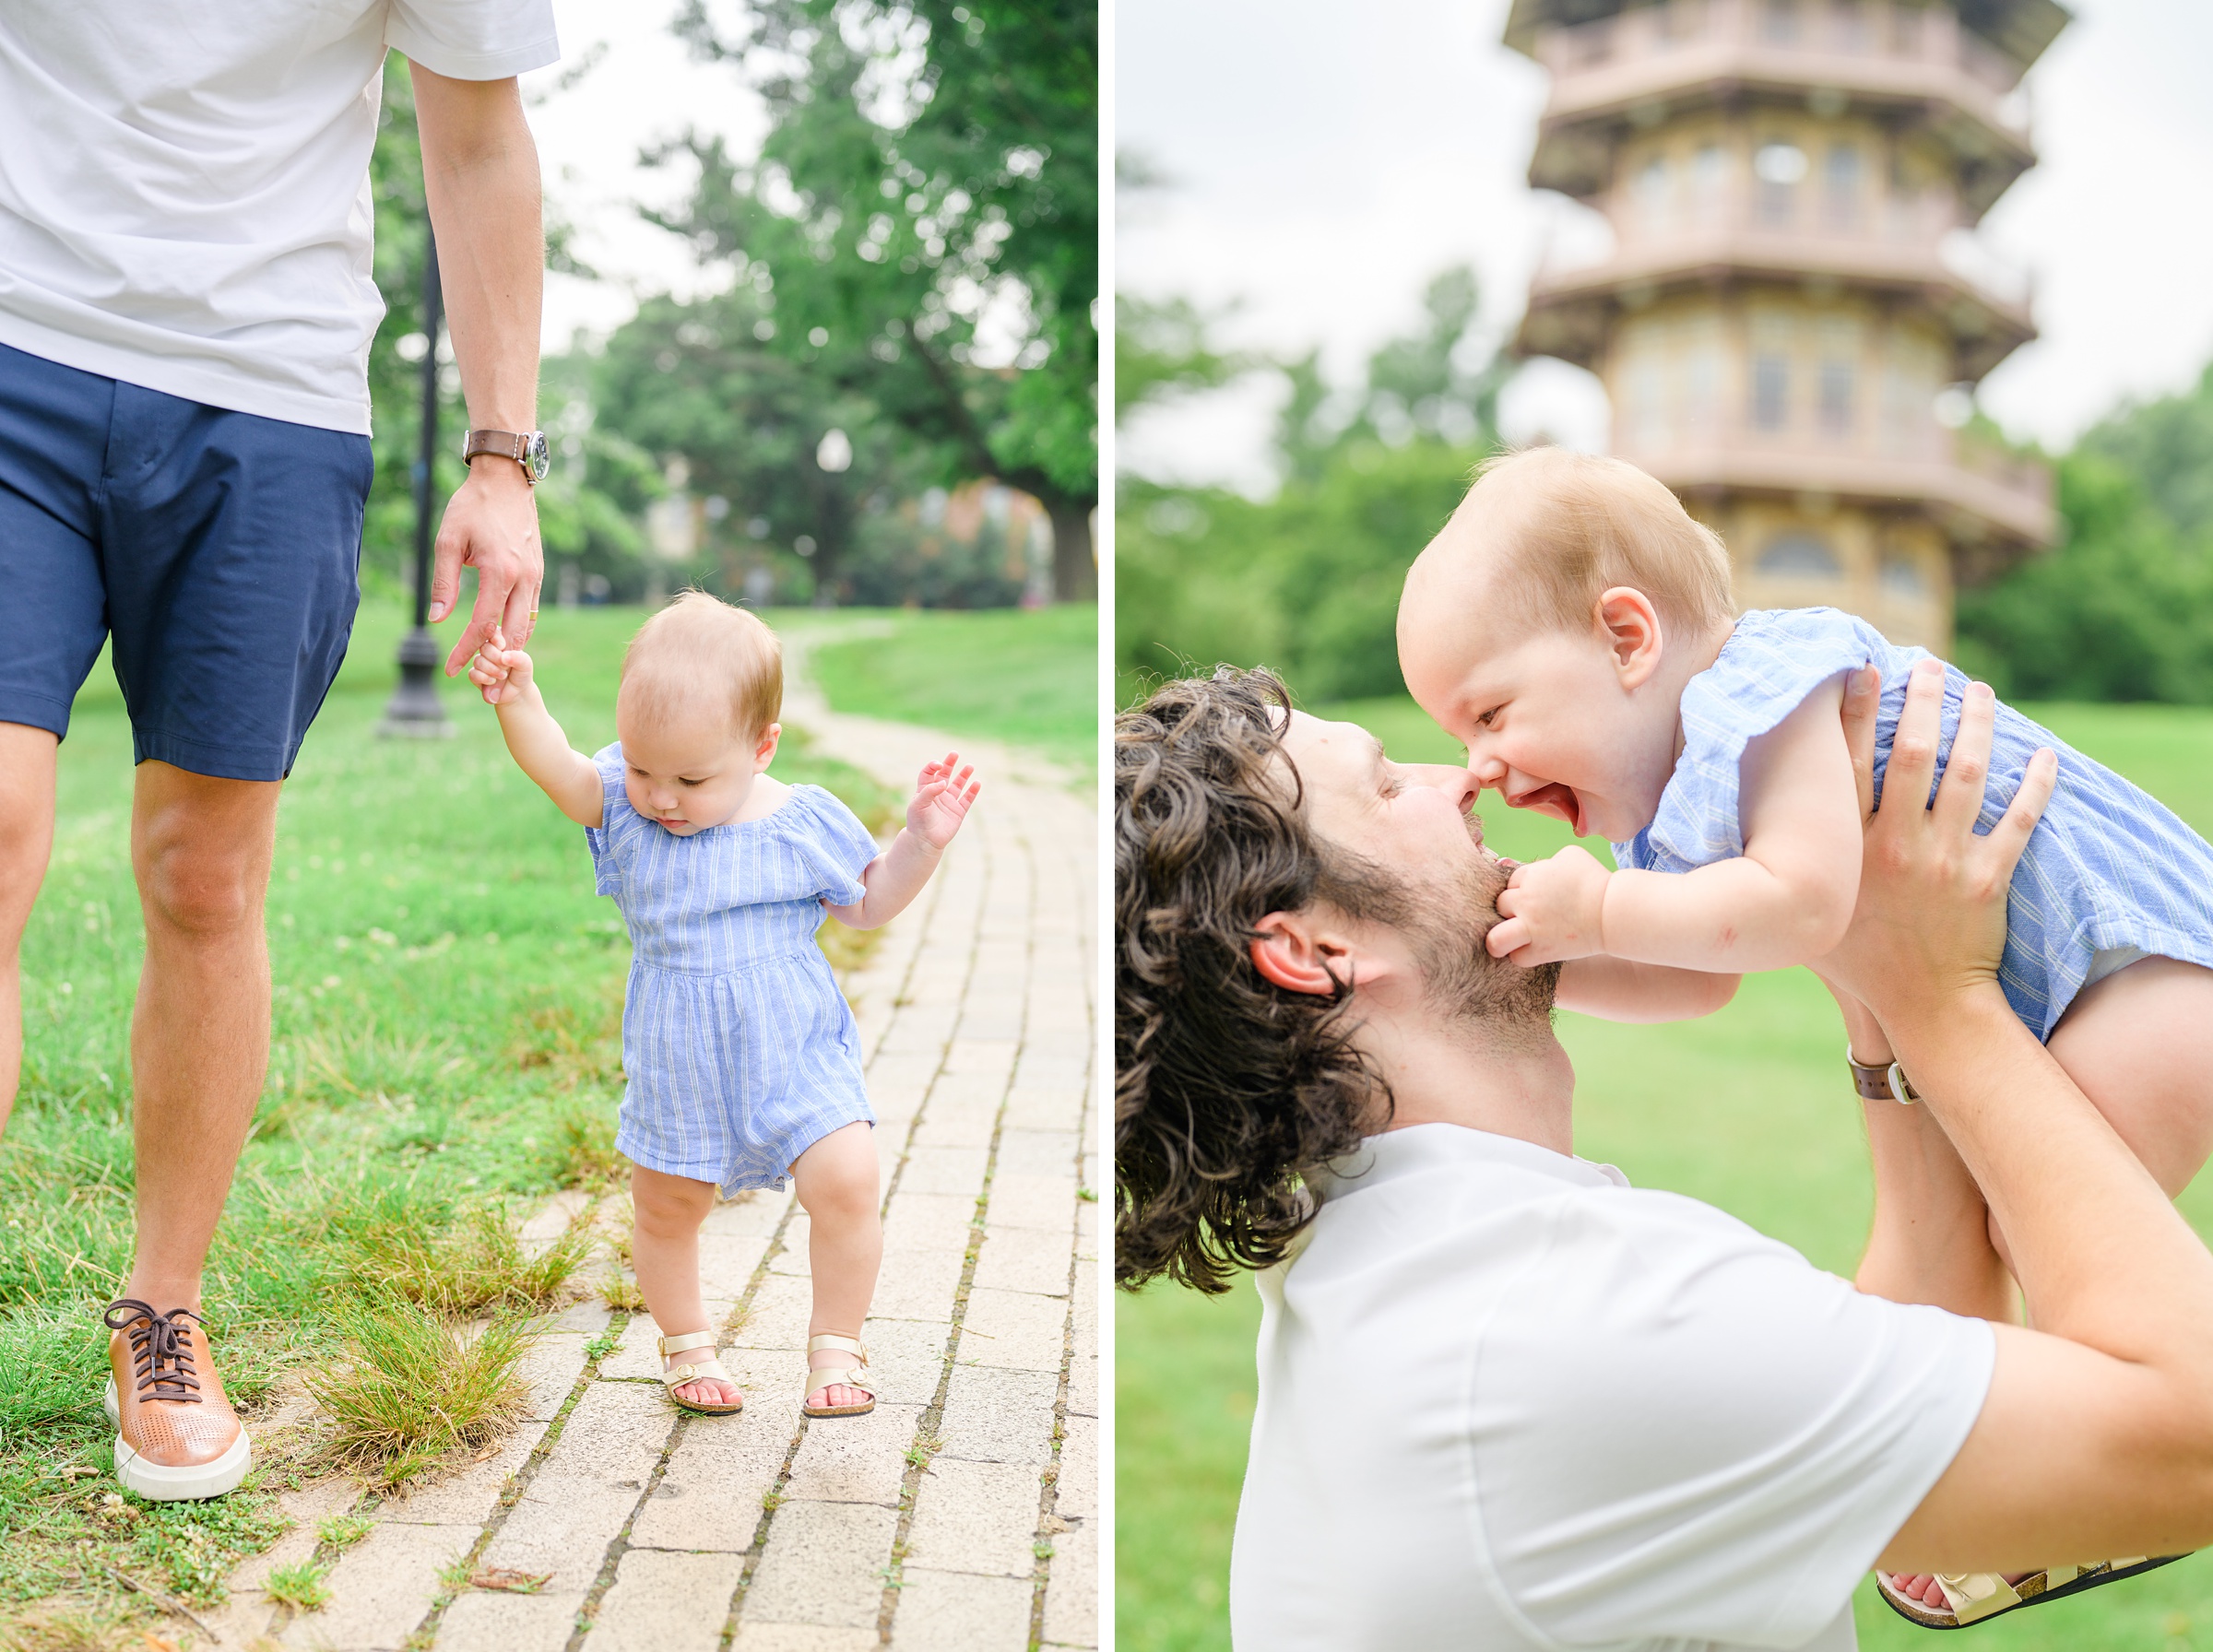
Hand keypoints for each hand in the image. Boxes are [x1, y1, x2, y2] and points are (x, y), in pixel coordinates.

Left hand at [431, 460, 542, 675]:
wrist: (506, 481)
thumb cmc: (471, 507)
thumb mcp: (448, 541)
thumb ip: (443, 582)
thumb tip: (437, 618)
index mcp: (499, 573)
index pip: (481, 626)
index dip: (465, 652)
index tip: (450, 670)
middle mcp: (523, 580)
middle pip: (512, 637)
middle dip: (497, 666)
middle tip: (482, 691)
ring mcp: (535, 577)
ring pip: (526, 627)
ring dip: (510, 651)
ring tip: (492, 670)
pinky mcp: (538, 573)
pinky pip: (530, 612)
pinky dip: (518, 631)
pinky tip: (502, 639)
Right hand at [464, 629, 537, 706]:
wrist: (518, 692)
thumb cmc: (522, 673)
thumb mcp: (526, 664)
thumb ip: (519, 658)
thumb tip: (503, 656)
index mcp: (500, 641)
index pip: (493, 633)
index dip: (495, 638)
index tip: (502, 646)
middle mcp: (488, 649)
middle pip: (484, 647)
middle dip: (496, 658)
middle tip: (506, 666)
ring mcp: (480, 661)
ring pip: (478, 660)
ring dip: (492, 669)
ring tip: (503, 675)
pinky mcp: (475, 675)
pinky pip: (473, 673)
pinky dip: (484, 678)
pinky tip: (493, 681)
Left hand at [906, 752, 980, 848]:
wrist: (925, 841)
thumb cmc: (918, 822)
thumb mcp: (918, 804)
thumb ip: (929, 791)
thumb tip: (943, 783)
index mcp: (924, 790)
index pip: (929, 773)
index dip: (933, 766)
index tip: (938, 765)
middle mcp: (937, 794)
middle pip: (944, 775)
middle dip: (949, 764)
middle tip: (955, 754)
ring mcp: (949, 802)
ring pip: (958, 785)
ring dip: (963, 775)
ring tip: (969, 766)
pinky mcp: (958, 812)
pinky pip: (967, 799)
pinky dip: (973, 791)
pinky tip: (977, 783)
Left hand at [1487, 843, 1610, 964]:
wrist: (1613, 911)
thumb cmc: (1596, 881)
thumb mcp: (1571, 856)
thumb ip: (1547, 862)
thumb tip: (1539, 871)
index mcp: (1531, 876)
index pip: (1510, 881)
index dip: (1520, 889)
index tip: (1533, 897)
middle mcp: (1526, 901)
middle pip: (1500, 905)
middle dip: (1510, 910)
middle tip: (1525, 916)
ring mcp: (1531, 927)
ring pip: (1495, 939)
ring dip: (1499, 939)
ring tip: (1508, 940)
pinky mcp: (1542, 950)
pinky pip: (1517, 958)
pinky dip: (1522, 956)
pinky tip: (1531, 950)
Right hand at [1815, 660, 2054, 1024]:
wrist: (1924, 1007)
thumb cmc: (1857, 965)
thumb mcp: (1806, 913)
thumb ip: (1787, 871)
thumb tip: (1739, 837)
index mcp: (1847, 850)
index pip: (1847, 764)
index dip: (1854, 711)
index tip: (1862, 670)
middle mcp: (1894, 846)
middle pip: (1912, 754)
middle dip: (1922, 700)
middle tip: (1930, 666)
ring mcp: (1944, 859)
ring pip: (1966, 774)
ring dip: (1975, 725)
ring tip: (1978, 691)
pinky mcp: (1987, 878)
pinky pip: (2017, 820)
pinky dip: (2035, 785)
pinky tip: (2042, 755)